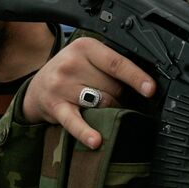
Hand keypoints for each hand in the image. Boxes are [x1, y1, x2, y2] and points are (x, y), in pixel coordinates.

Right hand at [20, 39, 154, 148]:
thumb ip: (111, 63)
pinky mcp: (55, 107)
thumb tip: (143, 83)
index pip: (116, 63)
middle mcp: (71, 64)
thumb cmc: (70, 72)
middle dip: (119, 95)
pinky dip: (86, 131)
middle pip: (112, 87)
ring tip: (101, 106)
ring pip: (101, 104)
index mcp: (85, 47)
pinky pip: (75, 122)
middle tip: (110, 94)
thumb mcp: (87, 56)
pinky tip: (96, 140)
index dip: (136, 77)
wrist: (37, 87)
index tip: (150, 89)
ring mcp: (61, 86)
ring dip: (109, 110)